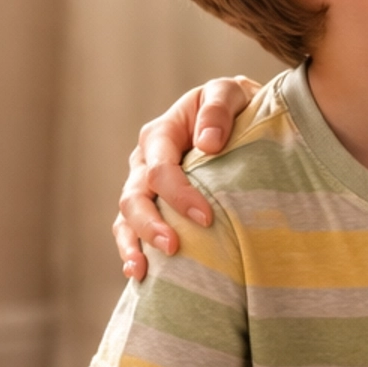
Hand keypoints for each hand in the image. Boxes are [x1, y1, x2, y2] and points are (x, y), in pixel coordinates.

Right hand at [114, 76, 256, 277]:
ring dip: (134, 243)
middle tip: (172, 247)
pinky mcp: (151, 205)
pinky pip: (131, 230)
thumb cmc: (237, 106)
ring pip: (127, 216)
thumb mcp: (231, 93)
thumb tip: (208, 144)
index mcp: (161, 133)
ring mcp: (143, 185)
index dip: (179, 194)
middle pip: (135, 195)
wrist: (241, 117)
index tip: (206, 217)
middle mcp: (145, 160)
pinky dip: (130, 250)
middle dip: (150, 224)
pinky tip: (138, 273)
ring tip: (142, 269)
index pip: (160, 167)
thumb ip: (218, 109)